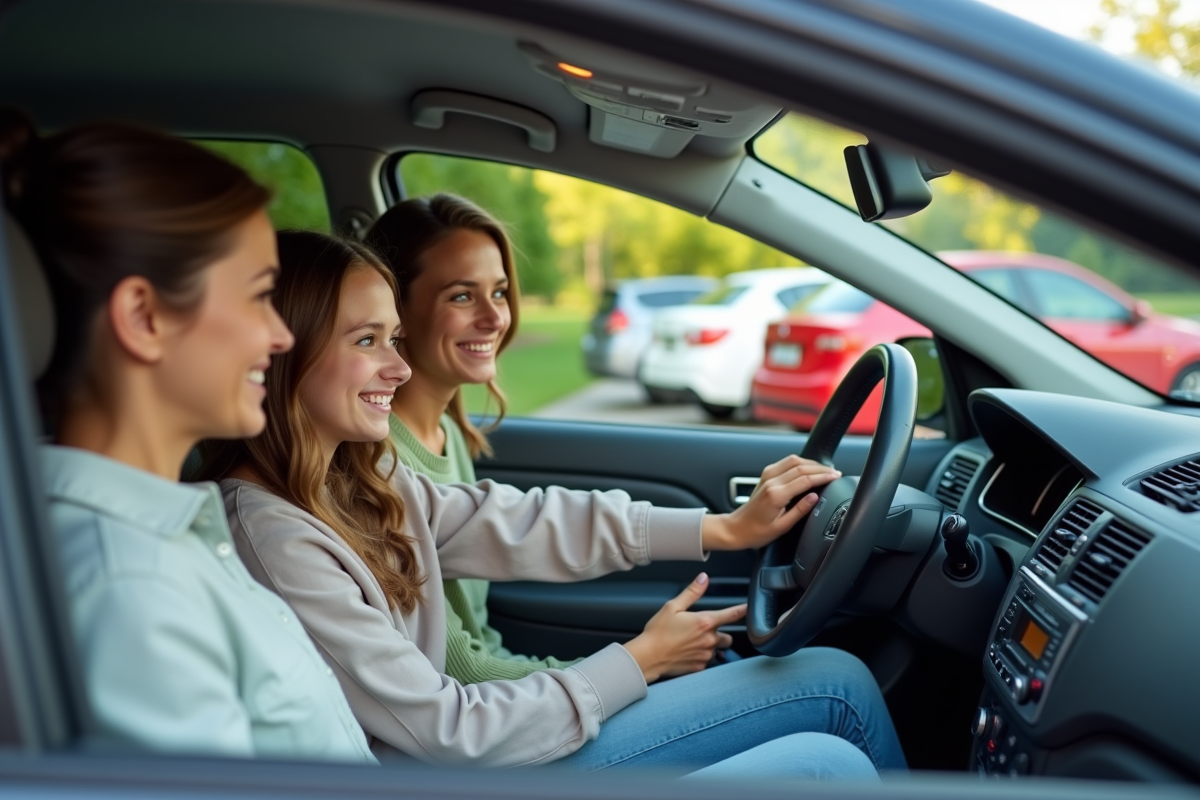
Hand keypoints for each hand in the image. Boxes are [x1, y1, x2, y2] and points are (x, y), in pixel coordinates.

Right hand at [623, 573, 745, 682]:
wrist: (647, 657)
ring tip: (692, 643)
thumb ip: (692, 592)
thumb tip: (703, 578)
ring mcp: (705, 655)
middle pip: (728, 637)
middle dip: (720, 634)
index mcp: (704, 622)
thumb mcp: (673, 607)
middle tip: (703, 631)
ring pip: (717, 650)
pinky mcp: (700, 667)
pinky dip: (701, 657)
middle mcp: (709, 639)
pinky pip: (707, 661)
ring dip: (710, 646)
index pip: (731, 615)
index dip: (742, 610)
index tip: (749, 608)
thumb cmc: (658, 631)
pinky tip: (687, 653)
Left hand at [702, 455, 840, 550]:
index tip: (836, 476)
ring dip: (811, 463)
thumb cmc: (756, 532)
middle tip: (835, 472)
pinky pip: (786, 462)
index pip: (805, 479)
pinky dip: (800, 463)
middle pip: (801, 466)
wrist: (736, 528)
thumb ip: (800, 511)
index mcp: (776, 495)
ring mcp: (767, 476)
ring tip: (825, 469)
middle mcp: (771, 481)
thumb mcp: (782, 527)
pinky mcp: (766, 475)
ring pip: (793, 460)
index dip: (823, 476)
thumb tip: (815, 498)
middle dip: (820, 468)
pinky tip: (809, 468)